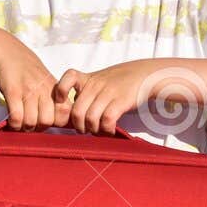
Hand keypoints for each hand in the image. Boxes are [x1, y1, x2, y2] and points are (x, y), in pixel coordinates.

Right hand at [0, 38, 62, 129]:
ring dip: (24, 127)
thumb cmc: (28, 70)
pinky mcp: (13, 92)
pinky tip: (12, 120)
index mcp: (55, 88)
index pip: (64, 114)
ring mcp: (29, 91)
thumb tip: (58, 120)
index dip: (56, 123)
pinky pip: (16, 117)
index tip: (46, 121)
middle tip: (31, 124)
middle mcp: (44, 90)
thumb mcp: (47, 81)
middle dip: (38, 128)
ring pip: (31, 122)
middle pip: (47, 121)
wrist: (8, 53)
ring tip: (20, 122)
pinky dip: (14, 124)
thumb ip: (54, 98)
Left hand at [52, 59, 194, 135]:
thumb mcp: (100, 80)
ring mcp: (108, 92)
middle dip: (79, 126)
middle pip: (76, 111)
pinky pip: (107, 120)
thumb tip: (72, 116)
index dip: (60, 92)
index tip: (64, 103)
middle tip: (86, 129)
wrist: (146, 75)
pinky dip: (107, 130)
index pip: (67, 78)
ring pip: (90, 118)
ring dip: (93, 130)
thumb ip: (85, 92)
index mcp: (88, 79)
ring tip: (99, 131)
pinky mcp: (121, 101)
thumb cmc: (120, 82)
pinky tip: (110, 131)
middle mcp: (96, 85)